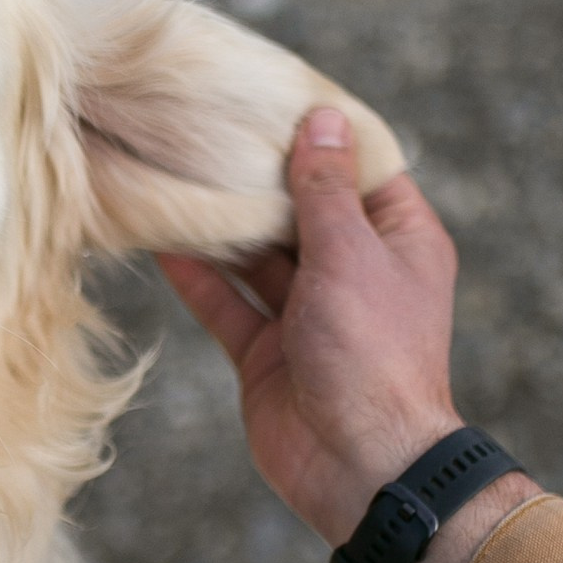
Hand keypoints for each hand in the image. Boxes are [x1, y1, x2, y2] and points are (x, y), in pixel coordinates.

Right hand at [157, 109, 538, 562]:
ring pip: (259, 256)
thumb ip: (325, 188)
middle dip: (259, 175)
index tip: (273, 95)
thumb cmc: (373, 354)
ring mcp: (310, 315)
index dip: (321, 134)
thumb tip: (319, 118)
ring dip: (222, 222)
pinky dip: (200, 277)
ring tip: (175, 171)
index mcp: (399, 241)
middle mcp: (356, 273)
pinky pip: (230, 304)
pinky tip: (162, 240)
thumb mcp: (351, 254)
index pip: (360, 171)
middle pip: (302, 209)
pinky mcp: (269, 354)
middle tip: (208, 124)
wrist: (362, 467)